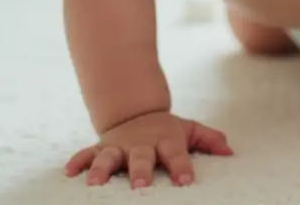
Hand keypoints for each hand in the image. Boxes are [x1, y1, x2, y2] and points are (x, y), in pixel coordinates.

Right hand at [64, 110, 232, 188]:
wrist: (136, 112)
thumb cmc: (166, 130)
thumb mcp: (189, 130)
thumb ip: (208, 140)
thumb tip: (230, 151)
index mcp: (165, 140)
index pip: (177, 154)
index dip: (182, 166)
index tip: (186, 181)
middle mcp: (140, 144)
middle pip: (141, 157)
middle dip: (140, 172)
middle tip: (141, 186)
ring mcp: (118, 146)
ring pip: (108, 157)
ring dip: (102, 169)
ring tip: (95, 184)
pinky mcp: (99, 148)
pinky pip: (85, 154)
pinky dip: (77, 162)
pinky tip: (69, 172)